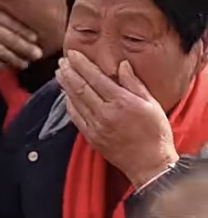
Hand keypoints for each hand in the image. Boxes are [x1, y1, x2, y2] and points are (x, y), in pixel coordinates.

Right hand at [0, 4, 41, 69]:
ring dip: (17, 59)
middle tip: (38, 54)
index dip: (25, 32)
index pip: (12, 22)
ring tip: (25, 63)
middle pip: (14, 38)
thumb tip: (3, 30)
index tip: (34, 38)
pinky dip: (2, 65)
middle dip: (27, 47)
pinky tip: (7, 67)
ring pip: (6, 52)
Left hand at [57, 51, 178, 187]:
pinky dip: (69, 103)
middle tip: (62, 61)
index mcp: (122, 102)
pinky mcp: (91, 137)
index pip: (96, 78)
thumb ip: (134, 83)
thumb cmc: (155, 133)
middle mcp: (106, 113)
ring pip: (75, 101)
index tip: (73, 54)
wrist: (150, 163)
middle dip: (69, 72)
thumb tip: (122, 65)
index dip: (82, 64)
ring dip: (65, 85)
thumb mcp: (152, 104)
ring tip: (60, 73)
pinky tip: (66, 95)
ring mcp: (96, 126)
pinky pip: (75, 116)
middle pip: (81, 87)